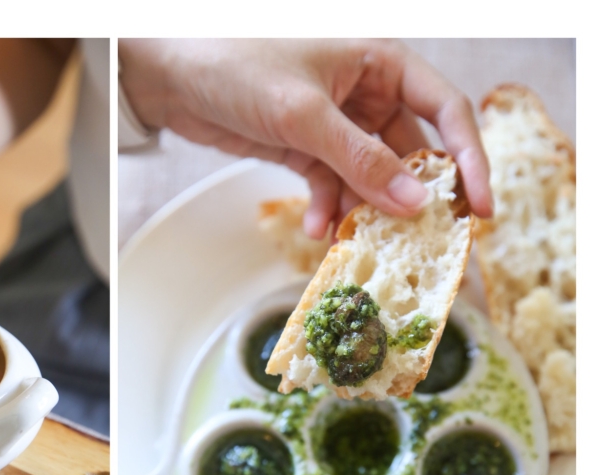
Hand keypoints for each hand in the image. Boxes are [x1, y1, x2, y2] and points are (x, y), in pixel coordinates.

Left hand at [119, 39, 492, 237]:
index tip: (476, 208)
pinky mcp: (304, 146)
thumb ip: (360, 159)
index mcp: (382, 62)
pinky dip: (326, 206)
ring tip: (352, 238)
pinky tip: (317, 227)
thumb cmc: (237, 64)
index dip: (467, 159)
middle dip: (410, 196)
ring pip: (368, 175)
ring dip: (361, 208)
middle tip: (419, 239)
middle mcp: (366, 91)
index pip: (445, 110)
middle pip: (409, 151)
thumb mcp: (305, 113)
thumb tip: (414, 201)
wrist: (170, 73)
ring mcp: (335, 122)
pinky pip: (330, 183)